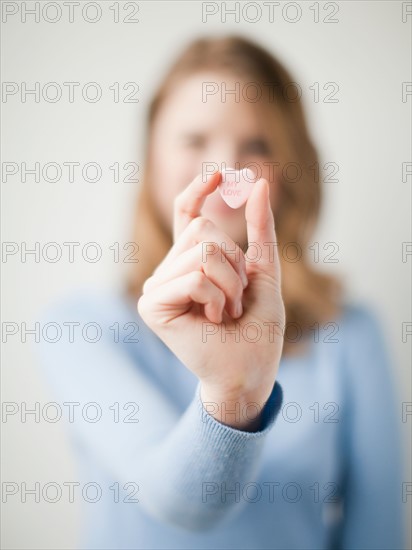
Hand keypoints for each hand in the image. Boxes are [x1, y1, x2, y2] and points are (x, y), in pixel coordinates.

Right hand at [137, 171, 284, 428]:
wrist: (251, 370)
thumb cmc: (257, 327)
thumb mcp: (264, 271)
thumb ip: (260, 231)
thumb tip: (258, 183)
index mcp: (190, 262)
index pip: (187, 214)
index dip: (199, 190)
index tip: (222, 173)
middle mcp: (168, 271)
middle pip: (203, 230)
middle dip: (235, 264)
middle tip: (235, 300)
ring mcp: (156, 287)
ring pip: (201, 253)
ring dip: (230, 285)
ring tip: (226, 312)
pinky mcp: (151, 306)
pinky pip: (194, 277)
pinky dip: (217, 298)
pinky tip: (214, 320)